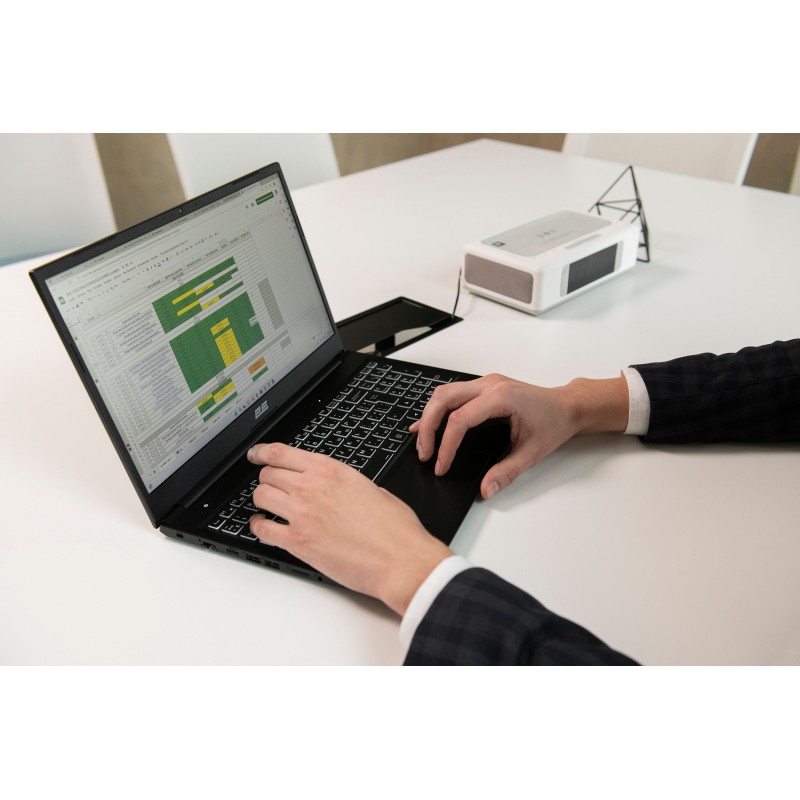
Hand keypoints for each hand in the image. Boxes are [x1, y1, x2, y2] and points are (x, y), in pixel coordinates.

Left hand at [247, 443, 451, 615]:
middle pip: (268, 474)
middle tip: (271, 487)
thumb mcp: (372, 488)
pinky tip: (265, 527)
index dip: (262, 453)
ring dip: (262, 501)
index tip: (256, 455)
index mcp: (331, 470)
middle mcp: (311, 487)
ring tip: (269, 507)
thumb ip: (346, 483)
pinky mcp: (297, 541)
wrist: (400, 559)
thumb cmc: (395, 529)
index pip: (281, 453)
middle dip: (267, 480)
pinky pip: (262, 529)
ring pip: (260, 497)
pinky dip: (259, 527)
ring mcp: (301, 514)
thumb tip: (338, 488)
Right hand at [410, 373, 628, 498]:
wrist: (568, 406)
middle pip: (444, 400)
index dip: (446, 445)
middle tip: (424, 454)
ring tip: (422, 442)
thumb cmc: (554, 422)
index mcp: (501, 397)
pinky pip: (453, 394)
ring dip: (430, 417)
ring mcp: (486, 383)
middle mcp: (490, 385)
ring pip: (444, 393)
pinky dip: (439, 410)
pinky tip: (428, 424)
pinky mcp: (484, 387)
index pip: (460, 420)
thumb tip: (486, 489)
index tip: (442, 465)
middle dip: (429, 427)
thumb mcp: (532, 453)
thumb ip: (506, 472)